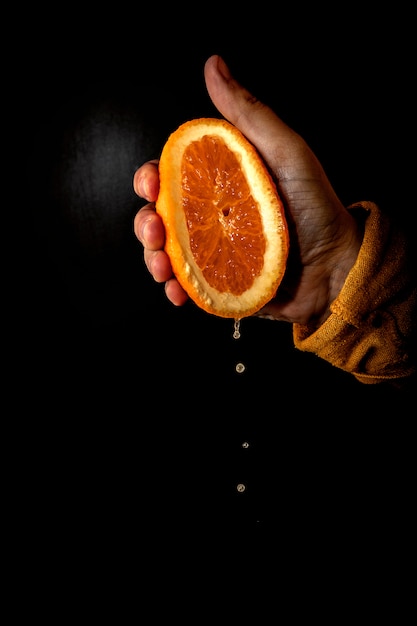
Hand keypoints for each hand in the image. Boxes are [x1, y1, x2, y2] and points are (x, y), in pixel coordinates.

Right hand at [133, 54, 362, 325]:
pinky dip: (175, 290)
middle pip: (162, 217)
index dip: (151, 178)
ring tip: (162, 267)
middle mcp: (212, 217)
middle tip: (153, 229)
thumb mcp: (285, 151)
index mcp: (220, 183)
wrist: (338, 264)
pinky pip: (188, 287)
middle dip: (145, 223)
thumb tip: (213, 65)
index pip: (172, 177)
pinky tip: (177, 291)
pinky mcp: (222, 284)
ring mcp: (215, 253)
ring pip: (167, 254)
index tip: (151, 183)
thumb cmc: (317, 205)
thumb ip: (248, 114)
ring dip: (152, 259)